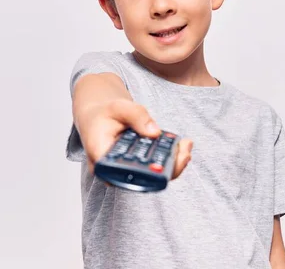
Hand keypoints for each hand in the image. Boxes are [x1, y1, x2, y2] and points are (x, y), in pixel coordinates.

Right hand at [75, 98, 192, 180]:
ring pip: (153, 176)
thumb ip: (135, 115)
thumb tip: (155, 132)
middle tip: (184, 153)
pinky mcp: (139, 166)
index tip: (161, 167)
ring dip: (173, 163)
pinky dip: (171, 158)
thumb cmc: (104, 114)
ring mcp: (128, 170)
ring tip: (186, 146)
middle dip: (167, 168)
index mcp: (102, 159)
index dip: (144, 175)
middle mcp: (115, 170)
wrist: (98, 118)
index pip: (122, 174)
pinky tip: (183, 145)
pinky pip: (157, 167)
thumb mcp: (117, 107)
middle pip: (143, 178)